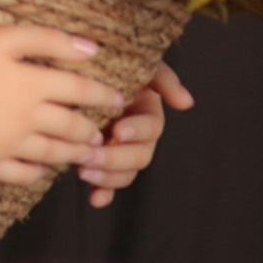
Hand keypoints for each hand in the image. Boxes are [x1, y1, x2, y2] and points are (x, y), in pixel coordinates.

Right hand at [0, 23, 126, 184]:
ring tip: (85, 154)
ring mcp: (6, 146)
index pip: (82, 91)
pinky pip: (24, 175)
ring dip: (75, 154)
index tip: (120, 99)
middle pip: (73, 127)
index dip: (105, 95)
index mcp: (31, 83)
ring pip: (54, 154)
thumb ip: (48, 40)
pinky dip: (40, 173)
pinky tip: (45, 169)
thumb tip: (92, 49)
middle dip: (94, 131)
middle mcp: (25, 118)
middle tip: (104, 134)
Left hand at [77, 59, 191, 207]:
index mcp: (148, 112)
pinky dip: (103, 194)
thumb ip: (163, 79)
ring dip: (107, 178)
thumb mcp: (137, 63)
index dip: (137, 130)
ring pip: (125, 174)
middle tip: (89, 156)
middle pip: (138, 156)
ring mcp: (120, 151)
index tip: (117, 130)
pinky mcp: (102, 163)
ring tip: (81, 171)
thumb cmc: (109, 62)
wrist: (76, 70)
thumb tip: (186, 103)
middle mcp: (138, 136)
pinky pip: (108, 185)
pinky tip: (94, 200)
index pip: (151, 127)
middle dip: (115, 158)